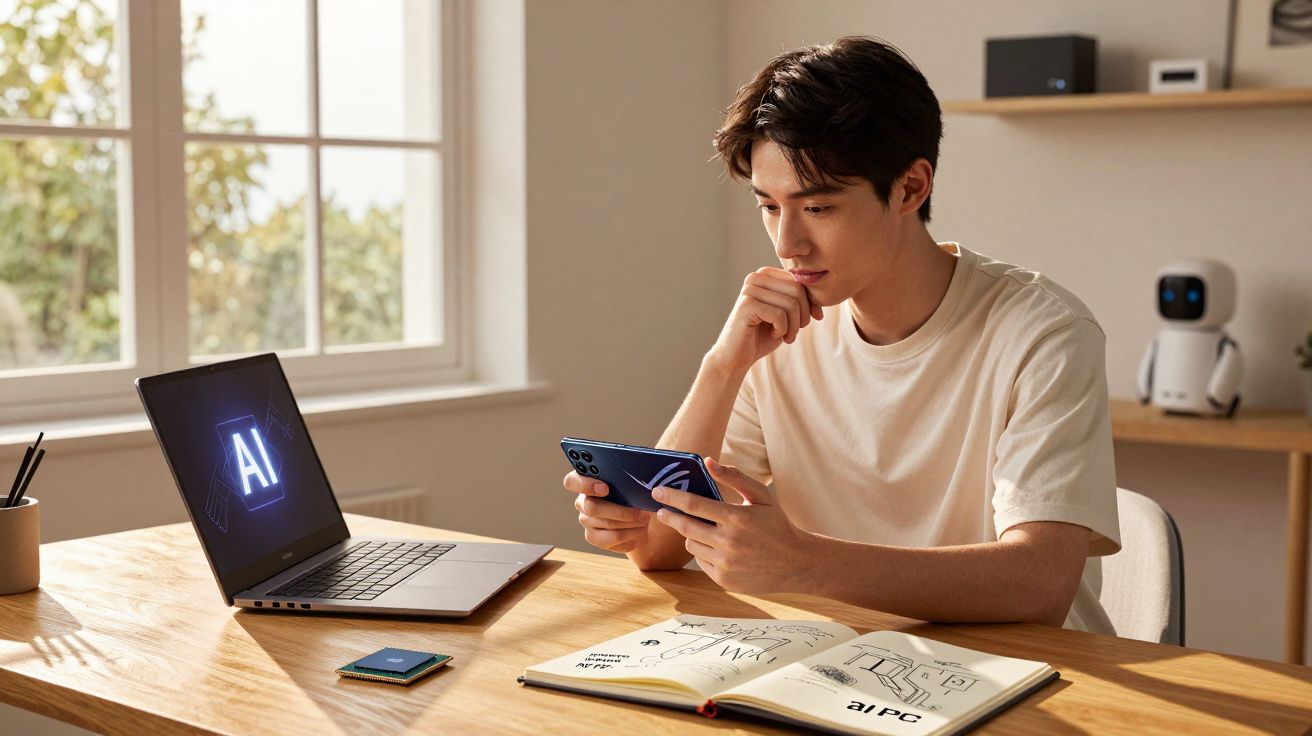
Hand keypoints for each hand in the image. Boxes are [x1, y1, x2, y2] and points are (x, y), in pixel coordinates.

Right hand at [562, 471, 653, 553]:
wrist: (639, 518)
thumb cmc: (634, 494)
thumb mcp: (630, 483)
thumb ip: (626, 480)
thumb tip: (636, 482)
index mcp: (585, 482)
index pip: (572, 482)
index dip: (585, 485)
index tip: (605, 488)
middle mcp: (582, 502)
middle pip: (592, 508)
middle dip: (621, 511)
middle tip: (640, 511)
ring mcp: (586, 521)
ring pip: (607, 525)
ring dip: (631, 524)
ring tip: (644, 519)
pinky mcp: (593, 538)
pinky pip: (613, 539)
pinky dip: (631, 535)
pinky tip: (639, 530)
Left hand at [652, 458, 816, 594]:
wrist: (796, 563)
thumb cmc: (777, 524)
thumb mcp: (760, 496)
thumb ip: (734, 477)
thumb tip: (708, 462)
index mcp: (737, 518)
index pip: (693, 504)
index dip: (672, 497)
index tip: (657, 493)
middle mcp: (728, 542)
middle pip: (685, 527)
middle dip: (670, 516)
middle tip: (662, 511)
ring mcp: (725, 564)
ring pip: (692, 545)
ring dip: (692, 535)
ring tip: (705, 530)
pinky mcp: (724, 580)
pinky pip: (701, 562)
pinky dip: (704, 552)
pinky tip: (718, 548)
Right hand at [708, 267, 822, 375]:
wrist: (736, 356)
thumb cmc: (762, 335)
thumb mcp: (788, 315)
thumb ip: (801, 301)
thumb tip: (824, 294)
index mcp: (765, 274)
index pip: (800, 281)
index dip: (810, 302)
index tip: (810, 321)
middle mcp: (755, 277)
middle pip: (797, 290)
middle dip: (803, 315)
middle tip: (795, 332)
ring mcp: (749, 290)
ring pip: (791, 303)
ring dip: (794, 326)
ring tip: (786, 336)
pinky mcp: (746, 305)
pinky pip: (779, 315)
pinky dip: (782, 330)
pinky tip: (773, 335)